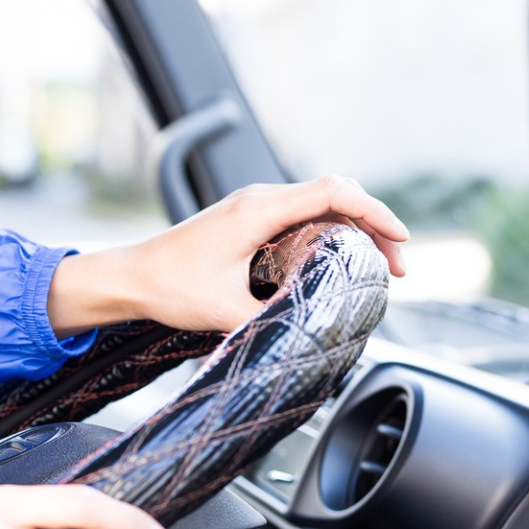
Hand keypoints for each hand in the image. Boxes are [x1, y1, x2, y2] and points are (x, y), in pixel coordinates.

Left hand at [47, 175, 409, 335]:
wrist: (127, 277)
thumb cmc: (168, 287)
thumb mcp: (227, 311)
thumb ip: (277, 321)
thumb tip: (319, 335)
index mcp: (257, 210)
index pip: (333, 192)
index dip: (375, 212)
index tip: (400, 241)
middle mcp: (258, 200)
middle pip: (335, 196)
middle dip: (374, 227)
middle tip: (397, 269)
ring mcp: (252, 208)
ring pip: (320, 205)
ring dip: (353, 231)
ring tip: (378, 270)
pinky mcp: (247, 222)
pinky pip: (300, 216)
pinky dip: (329, 233)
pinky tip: (339, 264)